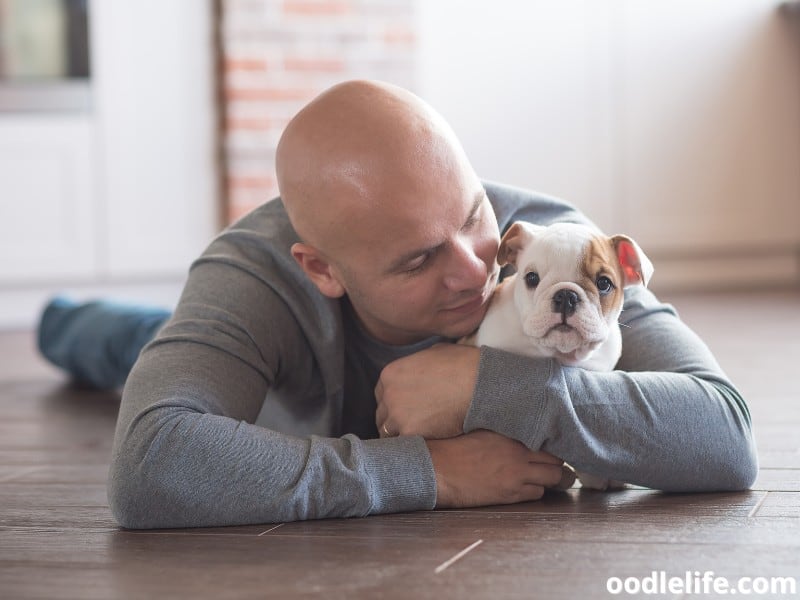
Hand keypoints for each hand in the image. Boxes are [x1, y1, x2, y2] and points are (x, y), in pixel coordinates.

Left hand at [375, 343, 479, 438]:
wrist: (477, 383)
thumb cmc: (462, 364)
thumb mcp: (434, 353)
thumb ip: (418, 363)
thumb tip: (423, 367)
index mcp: (390, 374)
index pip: (381, 395)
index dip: (393, 403)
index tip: (405, 409)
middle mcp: (388, 394)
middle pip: (382, 415)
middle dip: (394, 420)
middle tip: (412, 425)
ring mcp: (396, 415)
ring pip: (388, 432)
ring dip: (401, 435)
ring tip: (417, 438)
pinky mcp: (409, 432)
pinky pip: (404, 444)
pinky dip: (412, 445)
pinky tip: (424, 443)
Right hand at [426, 430, 574, 507]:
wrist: (439, 469)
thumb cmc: (456, 448)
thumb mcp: (484, 431)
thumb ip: (507, 433)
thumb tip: (524, 435)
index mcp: (512, 434)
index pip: (549, 439)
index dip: (553, 446)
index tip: (550, 449)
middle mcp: (518, 453)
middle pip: (556, 462)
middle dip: (557, 465)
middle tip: (552, 467)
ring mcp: (516, 475)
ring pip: (552, 479)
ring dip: (549, 480)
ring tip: (542, 479)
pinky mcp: (510, 494)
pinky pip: (536, 493)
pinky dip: (535, 491)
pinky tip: (525, 487)